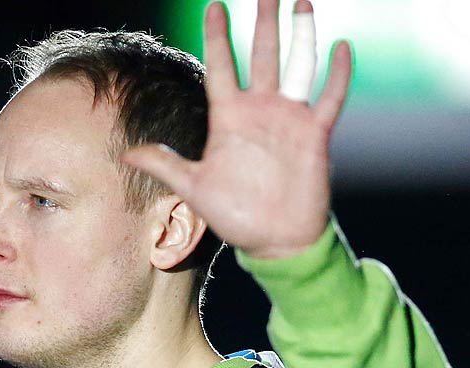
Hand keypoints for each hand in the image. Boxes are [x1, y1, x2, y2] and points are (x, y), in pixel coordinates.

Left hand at [124, 0, 352, 259]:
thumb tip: (127, 155)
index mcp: (230, 117)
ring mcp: (288, 119)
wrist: (274, 241)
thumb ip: (165, 165)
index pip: (222, 66)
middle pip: (262, 54)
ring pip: (296, 66)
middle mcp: (260, 111)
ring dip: (301, 34)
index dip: (218, 35)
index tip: (214, 5)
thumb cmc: (235, 215)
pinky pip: (329, 98)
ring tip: (302, 2)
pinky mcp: (314, 134)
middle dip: (263, 22)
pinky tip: (342, 48)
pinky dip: (337, 75)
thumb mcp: (194, 189)